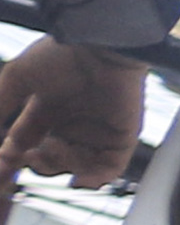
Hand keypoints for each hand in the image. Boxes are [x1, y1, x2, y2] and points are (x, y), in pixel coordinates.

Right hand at [0, 38, 146, 184]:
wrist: (100, 46)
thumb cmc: (60, 56)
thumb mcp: (19, 78)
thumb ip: (0, 102)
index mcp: (46, 109)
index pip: (26, 141)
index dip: (12, 156)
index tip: (3, 165)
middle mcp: (71, 122)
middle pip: (51, 158)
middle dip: (37, 163)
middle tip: (30, 156)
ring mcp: (97, 131)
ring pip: (76, 165)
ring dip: (60, 165)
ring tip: (53, 148)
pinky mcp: (122, 137)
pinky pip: (110, 168)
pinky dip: (94, 177)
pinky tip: (78, 177)